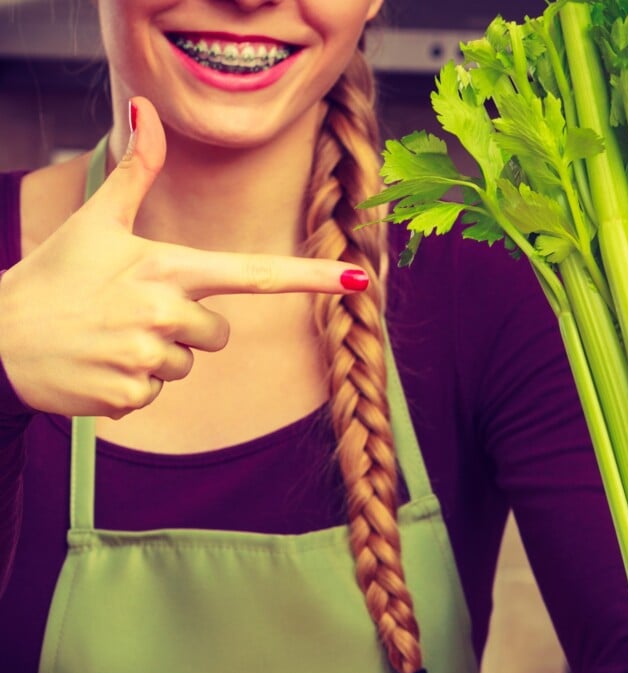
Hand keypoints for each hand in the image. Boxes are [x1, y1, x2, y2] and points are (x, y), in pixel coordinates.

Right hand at [0, 97, 368, 417]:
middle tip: (130, 314)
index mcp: (169, 268)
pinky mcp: (130, 397)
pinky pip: (157, 394)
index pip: (256, 274)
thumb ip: (136, 169)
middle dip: (185, 330)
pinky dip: (132, 386)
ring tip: (110, 339)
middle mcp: (166, 312)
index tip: (359, 281)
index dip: (313, 277)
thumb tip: (146, 109)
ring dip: (156, 357)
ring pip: (187, 366)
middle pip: (219, 335)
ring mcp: (148, 357)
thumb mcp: (97, 220)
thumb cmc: (56, 274)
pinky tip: (99, 366)